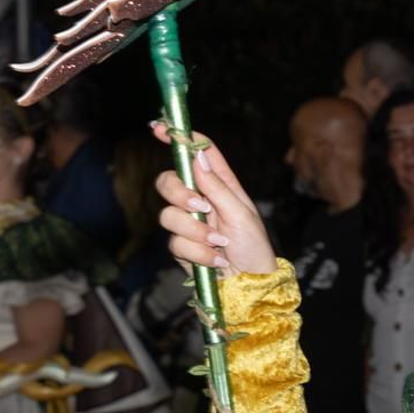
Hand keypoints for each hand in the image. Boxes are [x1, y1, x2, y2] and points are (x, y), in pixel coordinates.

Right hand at [153, 124, 276, 277]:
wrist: (249, 284)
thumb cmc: (254, 247)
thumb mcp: (241, 214)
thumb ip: (217, 186)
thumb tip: (197, 156)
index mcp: (221, 185)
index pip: (197, 154)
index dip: (179, 139)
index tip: (159, 128)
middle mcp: (202, 199)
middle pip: (169, 181)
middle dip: (180, 194)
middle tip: (201, 208)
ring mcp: (189, 222)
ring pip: (168, 215)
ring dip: (195, 232)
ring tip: (219, 243)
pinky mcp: (182, 246)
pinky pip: (175, 243)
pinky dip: (198, 252)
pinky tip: (216, 259)